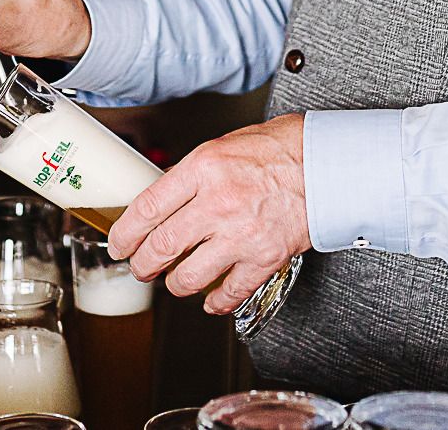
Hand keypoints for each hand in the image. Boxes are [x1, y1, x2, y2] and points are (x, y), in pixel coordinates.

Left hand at [107, 113, 308, 315]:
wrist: (328, 164)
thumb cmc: (282, 149)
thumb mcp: (224, 146)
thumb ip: (192, 174)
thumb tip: (164, 198)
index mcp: (203, 168)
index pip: (147, 208)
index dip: (125, 232)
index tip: (119, 243)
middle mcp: (217, 202)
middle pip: (161, 247)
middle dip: (143, 264)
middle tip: (141, 267)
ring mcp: (240, 234)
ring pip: (188, 277)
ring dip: (175, 284)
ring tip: (175, 281)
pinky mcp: (264, 258)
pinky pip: (229, 292)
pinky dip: (216, 301)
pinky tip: (212, 299)